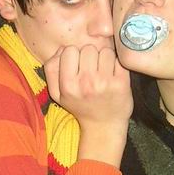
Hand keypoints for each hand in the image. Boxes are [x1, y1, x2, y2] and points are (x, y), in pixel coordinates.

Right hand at [44, 45, 131, 166]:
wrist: (103, 126)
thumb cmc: (80, 106)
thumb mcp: (57, 94)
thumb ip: (51, 69)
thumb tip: (61, 48)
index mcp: (68, 85)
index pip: (69, 50)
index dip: (74, 55)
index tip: (78, 65)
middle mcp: (86, 83)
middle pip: (87, 48)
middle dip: (90, 56)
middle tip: (92, 69)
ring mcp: (105, 82)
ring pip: (104, 51)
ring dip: (104, 58)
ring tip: (103, 71)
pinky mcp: (121, 83)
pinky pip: (119, 59)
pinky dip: (117, 64)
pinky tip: (113, 73)